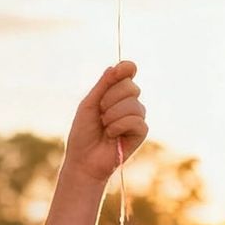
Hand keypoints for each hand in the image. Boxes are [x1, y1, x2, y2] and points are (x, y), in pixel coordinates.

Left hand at [65, 61, 147, 182]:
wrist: (83, 159)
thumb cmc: (83, 133)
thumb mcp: (89, 104)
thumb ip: (104, 85)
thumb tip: (118, 65)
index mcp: (115, 93)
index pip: (128, 72)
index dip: (127, 68)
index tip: (122, 70)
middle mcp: (128, 102)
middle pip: (130, 86)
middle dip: (110, 99)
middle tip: (99, 113)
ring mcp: (136, 117)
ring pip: (133, 105)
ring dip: (113, 116)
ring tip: (104, 127)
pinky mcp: (141, 132)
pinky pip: (137, 121)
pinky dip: (119, 127)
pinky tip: (112, 135)